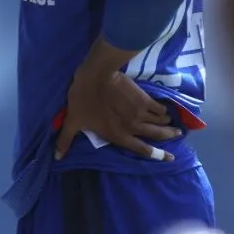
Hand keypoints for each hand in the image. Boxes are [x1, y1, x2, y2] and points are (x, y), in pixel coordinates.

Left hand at [54, 68, 181, 160]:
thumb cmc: (83, 99)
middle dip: (168, 137)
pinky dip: (164, 111)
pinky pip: (160, 108)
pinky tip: (166, 110)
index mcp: (118, 135)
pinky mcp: (144, 99)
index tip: (170, 158)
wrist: (96, 76)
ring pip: (160, 122)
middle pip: (156, 136)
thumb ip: (66, 140)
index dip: (158, 156)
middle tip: (177, 136)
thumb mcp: (73, 121)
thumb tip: (56, 157)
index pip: (142, 150)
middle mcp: (133, 127)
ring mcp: (141, 114)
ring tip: (173, 124)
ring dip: (168, 124)